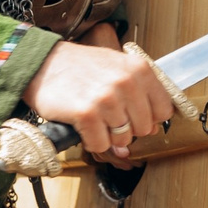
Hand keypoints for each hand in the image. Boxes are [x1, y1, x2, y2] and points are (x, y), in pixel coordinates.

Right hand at [25, 28, 174, 157]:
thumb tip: (152, 128)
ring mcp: (107, 98)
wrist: (43, 62)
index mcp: (139, 69)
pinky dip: (91, 141)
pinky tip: (83, 126)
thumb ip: (140, 94)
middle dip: (127, 129)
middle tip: (108, 117)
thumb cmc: (80, 67)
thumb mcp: (117, 68)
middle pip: (144, 128)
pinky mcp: (87, 114)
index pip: (164, 110)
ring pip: (122, 139)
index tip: (135, 116)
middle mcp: (126, 82)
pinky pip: (100, 145)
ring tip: (95, 118)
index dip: (149, 118)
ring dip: (107, 135)